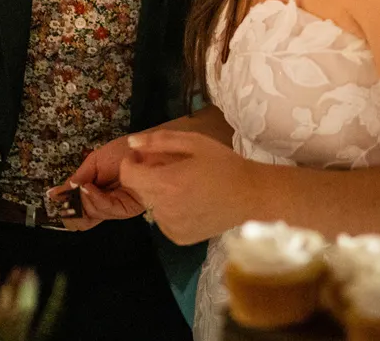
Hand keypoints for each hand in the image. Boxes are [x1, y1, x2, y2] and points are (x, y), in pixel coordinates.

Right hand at [54, 134, 145, 230]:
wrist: (147, 145)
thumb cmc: (124, 150)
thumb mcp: (94, 162)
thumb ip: (77, 179)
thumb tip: (54, 194)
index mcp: (95, 194)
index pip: (77, 211)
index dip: (65, 209)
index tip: (54, 198)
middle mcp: (104, 204)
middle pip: (82, 219)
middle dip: (72, 207)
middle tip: (70, 193)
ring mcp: (115, 208)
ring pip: (91, 215)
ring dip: (83, 200)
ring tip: (83, 185)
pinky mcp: (127, 208)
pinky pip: (106, 209)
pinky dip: (95, 199)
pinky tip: (90, 188)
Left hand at [119, 130, 259, 246]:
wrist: (252, 196)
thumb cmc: (224, 164)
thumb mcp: (195, 142)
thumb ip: (160, 141)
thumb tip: (132, 142)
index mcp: (165, 183)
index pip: (127, 175)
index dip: (130, 163)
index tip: (143, 157)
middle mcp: (163, 208)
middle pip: (138, 189)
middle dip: (147, 176)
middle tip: (171, 168)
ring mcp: (170, 226)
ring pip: (151, 205)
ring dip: (159, 193)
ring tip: (185, 186)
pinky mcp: (179, 238)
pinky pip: (163, 220)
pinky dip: (170, 210)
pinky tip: (191, 202)